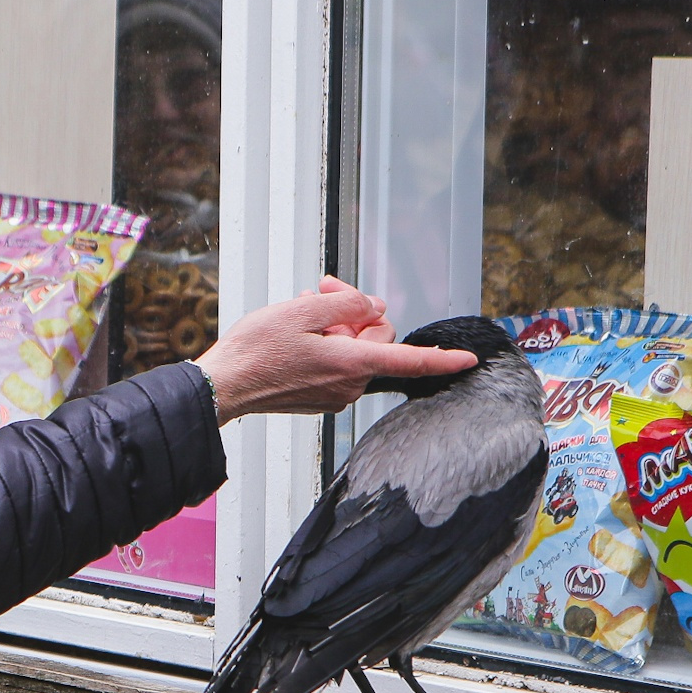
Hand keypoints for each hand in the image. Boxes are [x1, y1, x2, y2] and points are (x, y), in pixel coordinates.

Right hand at [195, 276, 475, 422]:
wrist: (223, 386)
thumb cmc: (255, 350)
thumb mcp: (302, 310)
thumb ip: (348, 304)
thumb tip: (372, 307)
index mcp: (350, 363)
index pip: (410, 361)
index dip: (443, 359)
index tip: (469, 360)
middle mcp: (348, 384)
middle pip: (376, 339)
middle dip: (355, 313)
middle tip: (323, 293)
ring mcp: (333, 395)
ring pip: (354, 350)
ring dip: (336, 327)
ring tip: (302, 312)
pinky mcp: (318, 399)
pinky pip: (336, 365)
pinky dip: (324, 345)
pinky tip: (297, 334)